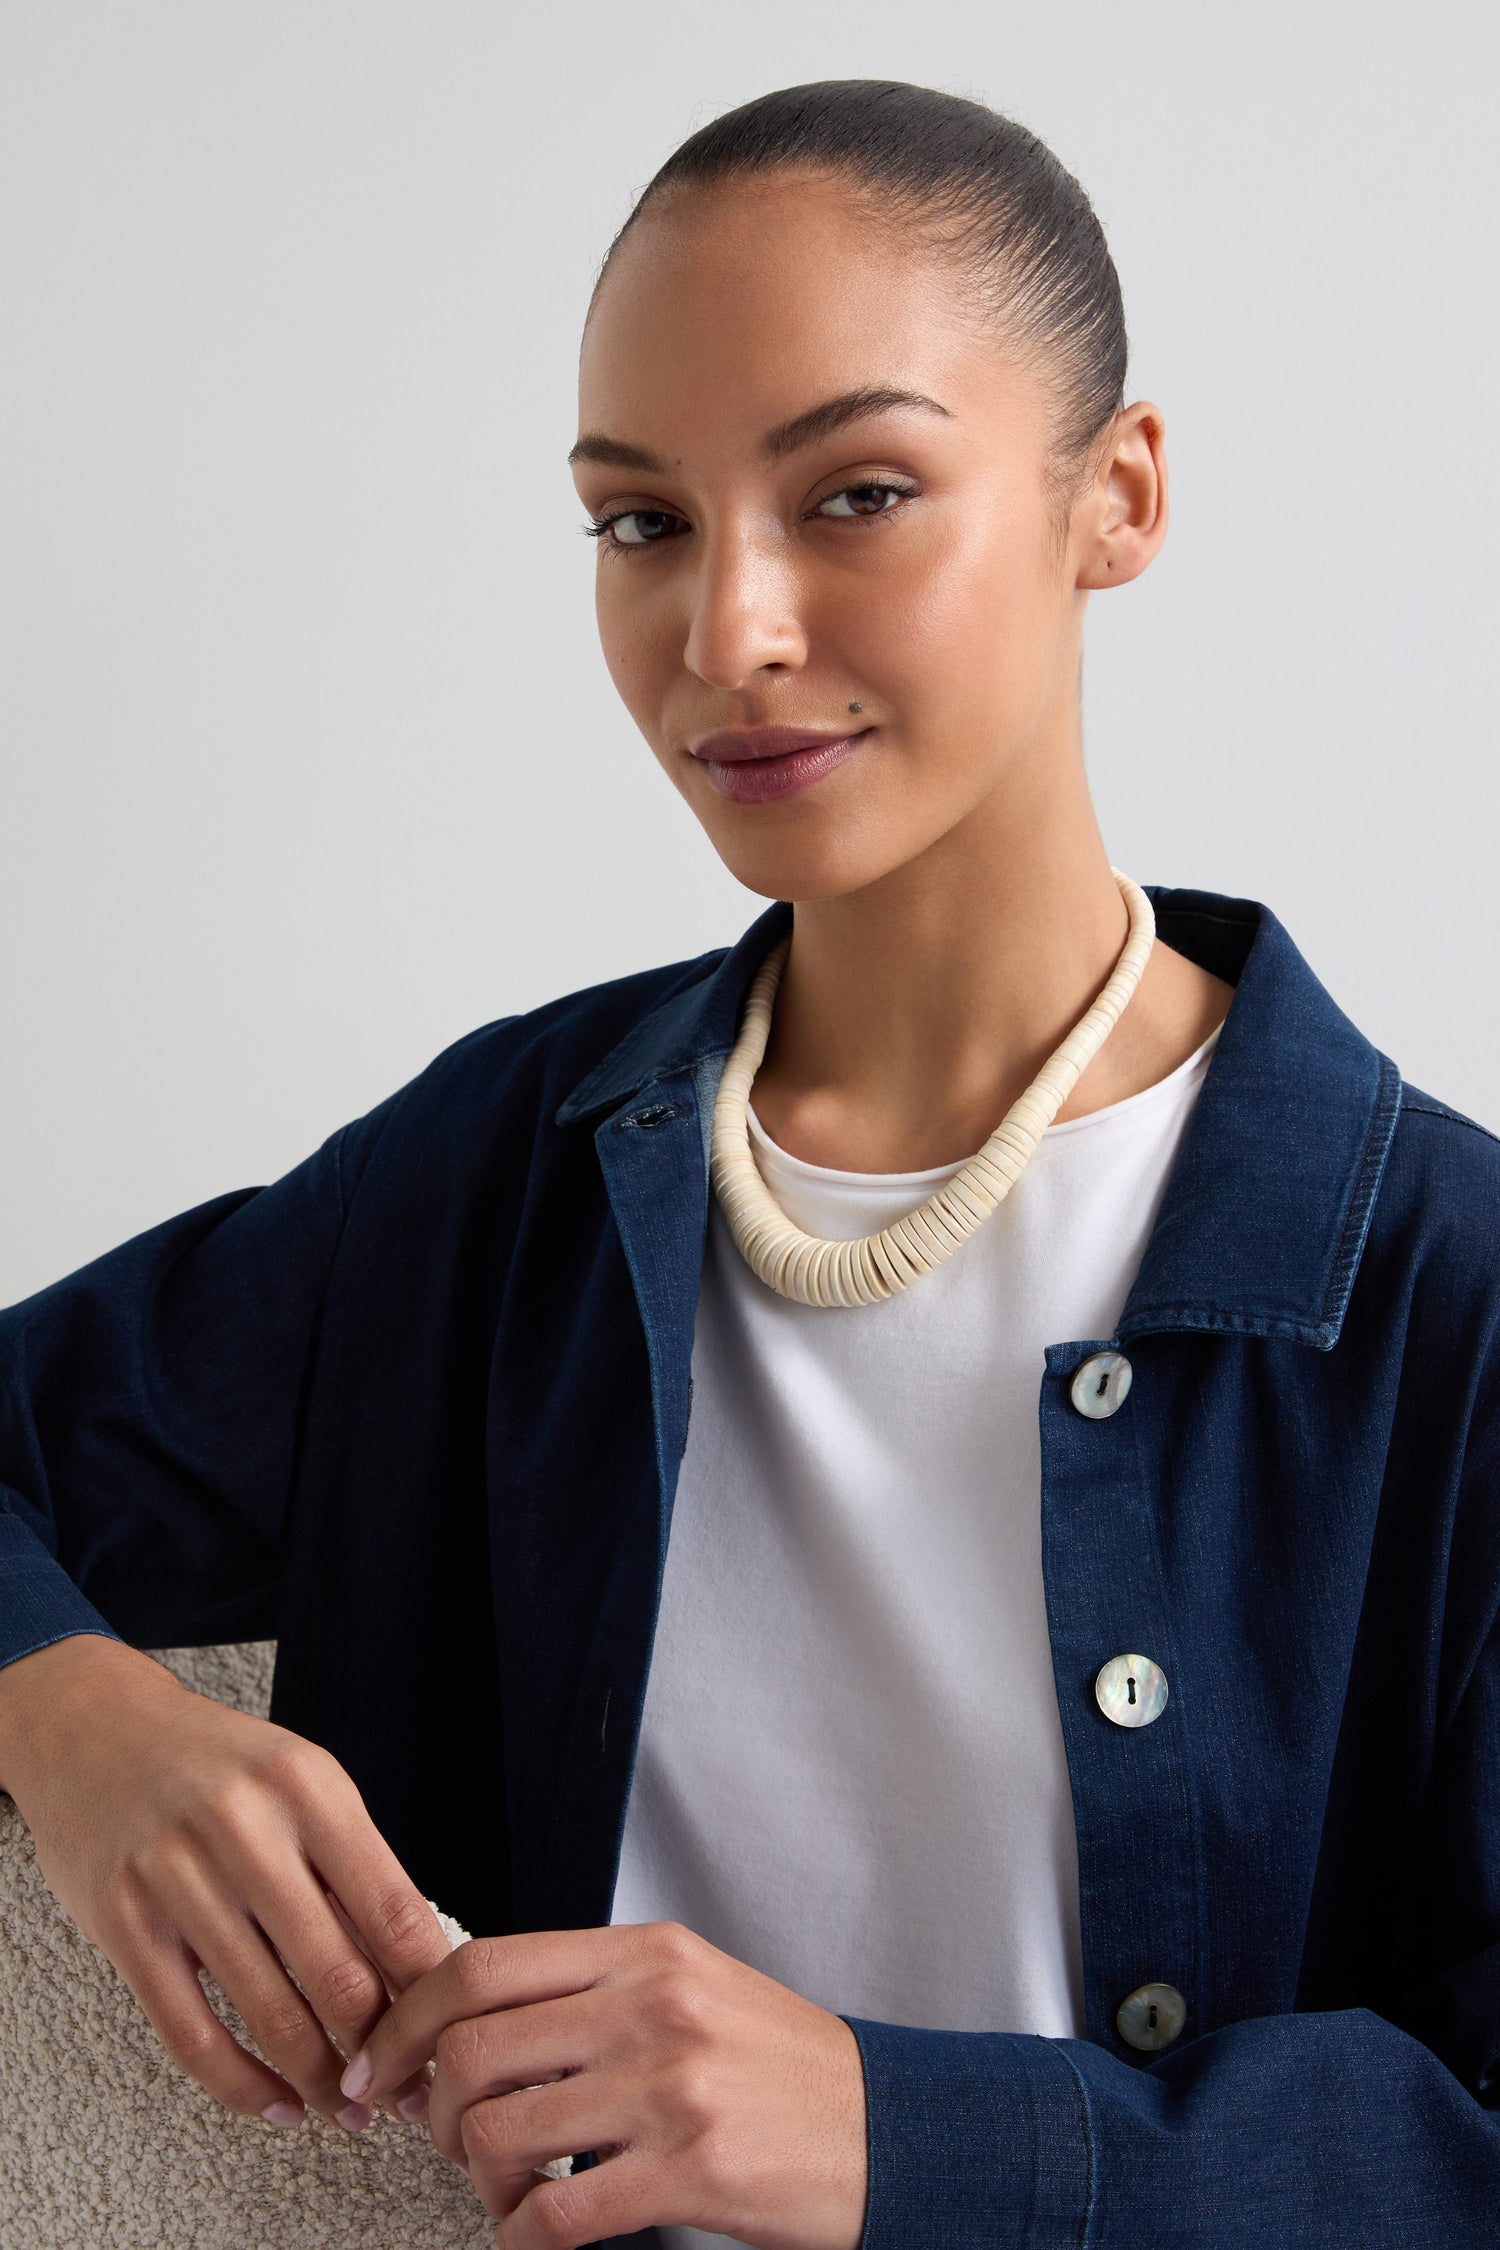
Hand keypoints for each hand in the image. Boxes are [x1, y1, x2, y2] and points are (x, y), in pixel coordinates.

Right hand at [0, 1633, 450, 2130]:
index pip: (394, 1911)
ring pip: (270, 2015)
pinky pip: (193, 2035)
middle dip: (382, 2050)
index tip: (448, 2038)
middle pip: (338, 1974)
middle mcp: (245, 1827)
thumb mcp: (302, 1785)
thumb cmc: (217, 1766)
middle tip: (402, 2090)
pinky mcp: (125, 1924)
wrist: (98, 1732)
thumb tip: (419, 1971)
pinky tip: (278, 2104)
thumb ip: (355, 1867)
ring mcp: (178, 1877)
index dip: (429, 1994)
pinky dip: (244, 2087)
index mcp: (309, 1787)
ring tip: (347, 2108)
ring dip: (319, 2081)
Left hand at [341, 1919, 868, 2248]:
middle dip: (431, 2110)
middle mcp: (652, 2006)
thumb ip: (591, 1992)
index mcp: (645, 1951)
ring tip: (511, 2194)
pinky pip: (556, 2215)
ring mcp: (672, 2087)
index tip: (380, 2064)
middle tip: (441, 2140)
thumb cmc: (781, 2066)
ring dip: (481, 2183)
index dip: (406, 2018)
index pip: (482, 1964)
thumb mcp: (690, 1989)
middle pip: (472, 2048)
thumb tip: (468, 2026)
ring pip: (499, 2132)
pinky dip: (525, 2240)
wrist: (890, 2128)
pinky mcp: (693, 2170)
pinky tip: (543, 2238)